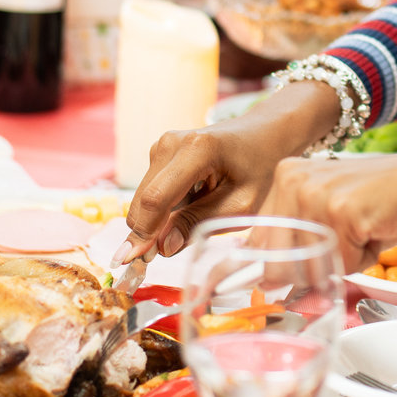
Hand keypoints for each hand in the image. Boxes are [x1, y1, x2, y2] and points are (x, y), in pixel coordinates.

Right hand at [116, 80, 341, 260]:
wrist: (265, 134)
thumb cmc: (259, 168)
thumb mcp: (241, 204)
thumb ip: (199, 223)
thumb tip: (163, 248)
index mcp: (197, 149)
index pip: (157, 199)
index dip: (143, 233)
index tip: (132, 262)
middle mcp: (172, 142)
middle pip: (144, 200)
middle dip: (149, 232)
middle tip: (166, 255)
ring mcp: (163, 144)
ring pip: (145, 199)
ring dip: (161, 219)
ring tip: (202, 211)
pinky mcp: (160, 152)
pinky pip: (152, 191)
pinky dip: (166, 206)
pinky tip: (196, 200)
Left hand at [261, 149, 396, 270]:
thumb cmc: (378, 203)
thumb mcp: (324, 212)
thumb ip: (292, 237)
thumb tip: (263, 283)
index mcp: (284, 176)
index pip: (258, 243)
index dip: (282, 264)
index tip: (301, 262)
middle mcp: (292, 180)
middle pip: (278, 263)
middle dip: (313, 268)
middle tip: (345, 243)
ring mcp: (314, 193)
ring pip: (310, 267)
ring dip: (341, 262)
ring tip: (361, 232)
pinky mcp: (340, 209)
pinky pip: (340, 262)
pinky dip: (361, 258)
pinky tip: (373, 230)